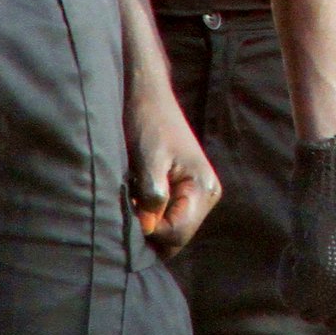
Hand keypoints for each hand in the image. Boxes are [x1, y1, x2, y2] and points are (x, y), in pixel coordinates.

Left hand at [128, 75, 220, 253]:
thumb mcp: (148, 159)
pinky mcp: (186, 191)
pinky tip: (137, 198)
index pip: (178, 234)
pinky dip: (151, 215)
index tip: (128, 212)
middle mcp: (208, 195)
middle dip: (150, 232)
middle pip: (178, 238)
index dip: (149, 232)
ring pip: (172, 230)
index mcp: (203, 188)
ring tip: (132, 200)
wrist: (148, 96)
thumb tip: (148, 227)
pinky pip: (169, 218)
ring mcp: (199, 194)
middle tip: (128, 210)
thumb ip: (153, 196)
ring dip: (149, 223)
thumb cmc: (148, 123)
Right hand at [281, 135, 335, 334]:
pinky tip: (297, 246)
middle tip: (317, 264)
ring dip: (303, 286)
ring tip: (309, 251)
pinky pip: (290, 295)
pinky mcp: (315, 274)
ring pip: (310, 313)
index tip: (333, 291)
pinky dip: (287, 273)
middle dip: (322, 299)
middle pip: (335, 325)